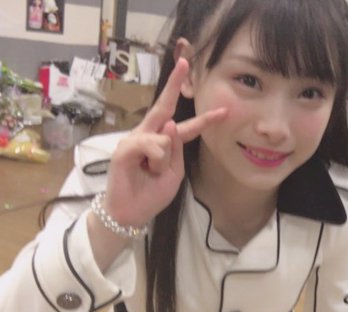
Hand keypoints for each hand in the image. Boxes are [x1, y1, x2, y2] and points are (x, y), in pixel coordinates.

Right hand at [103, 57, 226, 227]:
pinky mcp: (124, 148)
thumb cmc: (151, 194)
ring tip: (152, 173)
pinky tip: (147, 169)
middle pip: (164, 107)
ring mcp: (135, 140)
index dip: (205, 119)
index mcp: (164, 143)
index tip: (223, 110)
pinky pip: (151, 146)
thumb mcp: (175, 174)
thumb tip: (172, 124)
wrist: (131, 213)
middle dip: (174, 84)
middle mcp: (149, 135)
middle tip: (184, 62)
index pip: (187, 128)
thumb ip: (177, 151)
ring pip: (164, 137)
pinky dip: (155, 160)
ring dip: (164, 161)